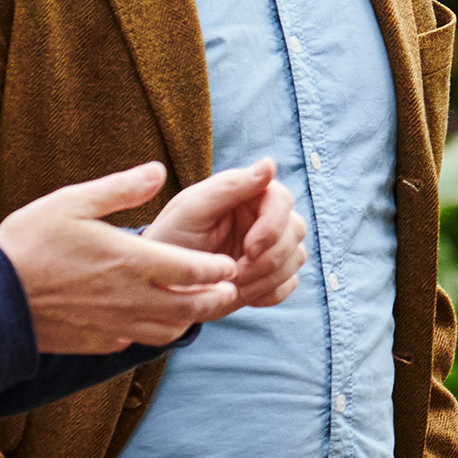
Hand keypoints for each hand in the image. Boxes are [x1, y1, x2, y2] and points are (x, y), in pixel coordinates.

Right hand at [0, 162, 244, 353]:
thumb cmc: (28, 244)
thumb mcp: (73, 202)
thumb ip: (121, 189)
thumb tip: (159, 170)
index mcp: (131, 261)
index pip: (194, 270)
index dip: (217, 269)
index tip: (228, 263)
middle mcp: (129, 298)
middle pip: (190, 307)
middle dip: (215, 298)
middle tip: (229, 289)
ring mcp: (113, 325)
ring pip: (166, 330)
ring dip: (187, 318)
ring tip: (196, 307)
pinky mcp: (95, 342)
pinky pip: (134, 341)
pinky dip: (150, 332)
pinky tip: (148, 320)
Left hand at [146, 158, 309, 308]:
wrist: (160, 283)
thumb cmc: (170, 239)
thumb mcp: (191, 210)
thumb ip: (230, 186)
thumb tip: (270, 164)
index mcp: (246, 194)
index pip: (282, 200)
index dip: (273, 225)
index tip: (250, 248)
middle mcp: (263, 216)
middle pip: (295, 229)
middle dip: (270, 257)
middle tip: (236, 273)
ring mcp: (270, 246)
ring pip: (297, 257)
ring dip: (268, 277)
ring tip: (233, 284)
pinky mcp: (270, 274)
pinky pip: (290, 284)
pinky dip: (270, 292)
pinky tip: (242, 293)